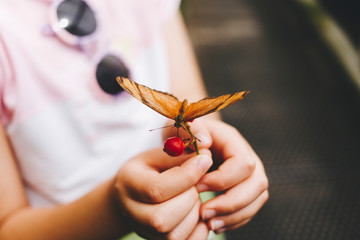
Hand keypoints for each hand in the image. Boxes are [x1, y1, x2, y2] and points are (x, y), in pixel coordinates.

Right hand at [113, 148, 212, 239]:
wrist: (133, 195)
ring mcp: (144, 232)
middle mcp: (131, 213)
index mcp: (129, 184)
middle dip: (189, 198)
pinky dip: (198, 229)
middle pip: (162, 218)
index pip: (157, 189)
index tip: (205, 161)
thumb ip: (179, 154)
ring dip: (193, 213)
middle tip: (195, 184)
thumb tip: (205, 154)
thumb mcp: (158, 155)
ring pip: (174, 235)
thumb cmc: (149, 170)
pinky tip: (195, 211)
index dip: (187, 176)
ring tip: (193, 197)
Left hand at [176, 118, 268, 233]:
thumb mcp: (181, 128)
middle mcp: (247, 156)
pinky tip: (213, 225)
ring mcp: (249, 174)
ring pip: (257, 198)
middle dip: (231, 203)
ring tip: (208, 223)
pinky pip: (250, 209)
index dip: (223, 179)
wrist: (189, 141)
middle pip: (257, 183)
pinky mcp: (246, 190)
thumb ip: (190, 131)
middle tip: (204, 213)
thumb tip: (204, 142)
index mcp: (232, 140)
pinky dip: (234, 220)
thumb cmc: (183, 136)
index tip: (198, 187)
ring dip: (234, 215)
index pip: (242, 162)